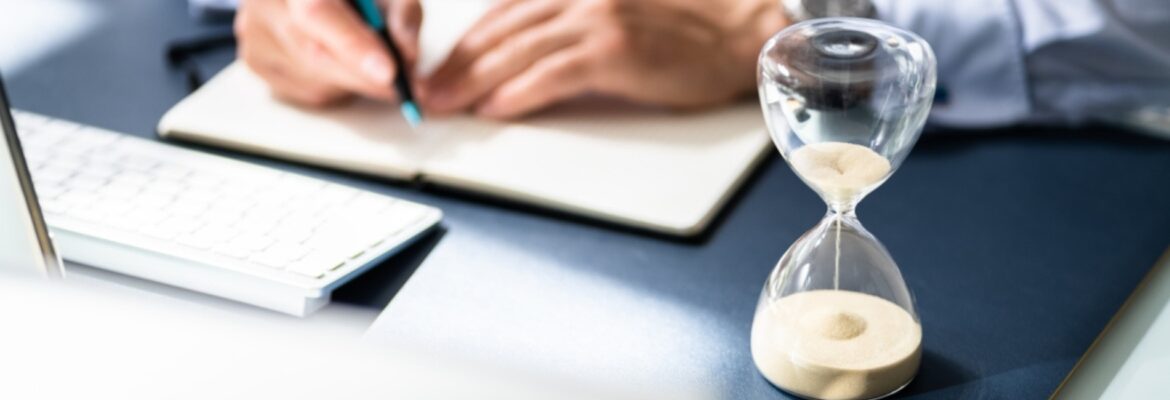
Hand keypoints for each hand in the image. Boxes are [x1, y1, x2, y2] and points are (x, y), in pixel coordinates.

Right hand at [235, 0, 422, 106]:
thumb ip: (401, 16)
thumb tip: (407, 57)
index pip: (318, 13)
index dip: (354, 46)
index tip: (390, 72)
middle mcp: (265, 2)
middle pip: (315, 53)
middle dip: (367, 77)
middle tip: (406, 87)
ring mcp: (254, 33)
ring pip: (315, 79)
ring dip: (356, 81)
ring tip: (372, 60)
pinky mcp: (255, 62)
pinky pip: (307, 92)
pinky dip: (338, 87)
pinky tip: (342, 63)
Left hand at [420, 0, 786, 118]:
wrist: (738, 32)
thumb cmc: (681, 30)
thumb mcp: (615, 13)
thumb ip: (568, 24)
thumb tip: (521, 57)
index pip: (503, 13)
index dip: (465, 44)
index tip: (437, 69)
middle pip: (500, 31)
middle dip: (456, 64)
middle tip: (426, 93)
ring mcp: (597, 20)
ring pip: (517, 52)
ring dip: (473, 81)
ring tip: (446, 104)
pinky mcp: (615, 50)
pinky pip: (553, 73)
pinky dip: (518, 92)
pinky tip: (494, 108)